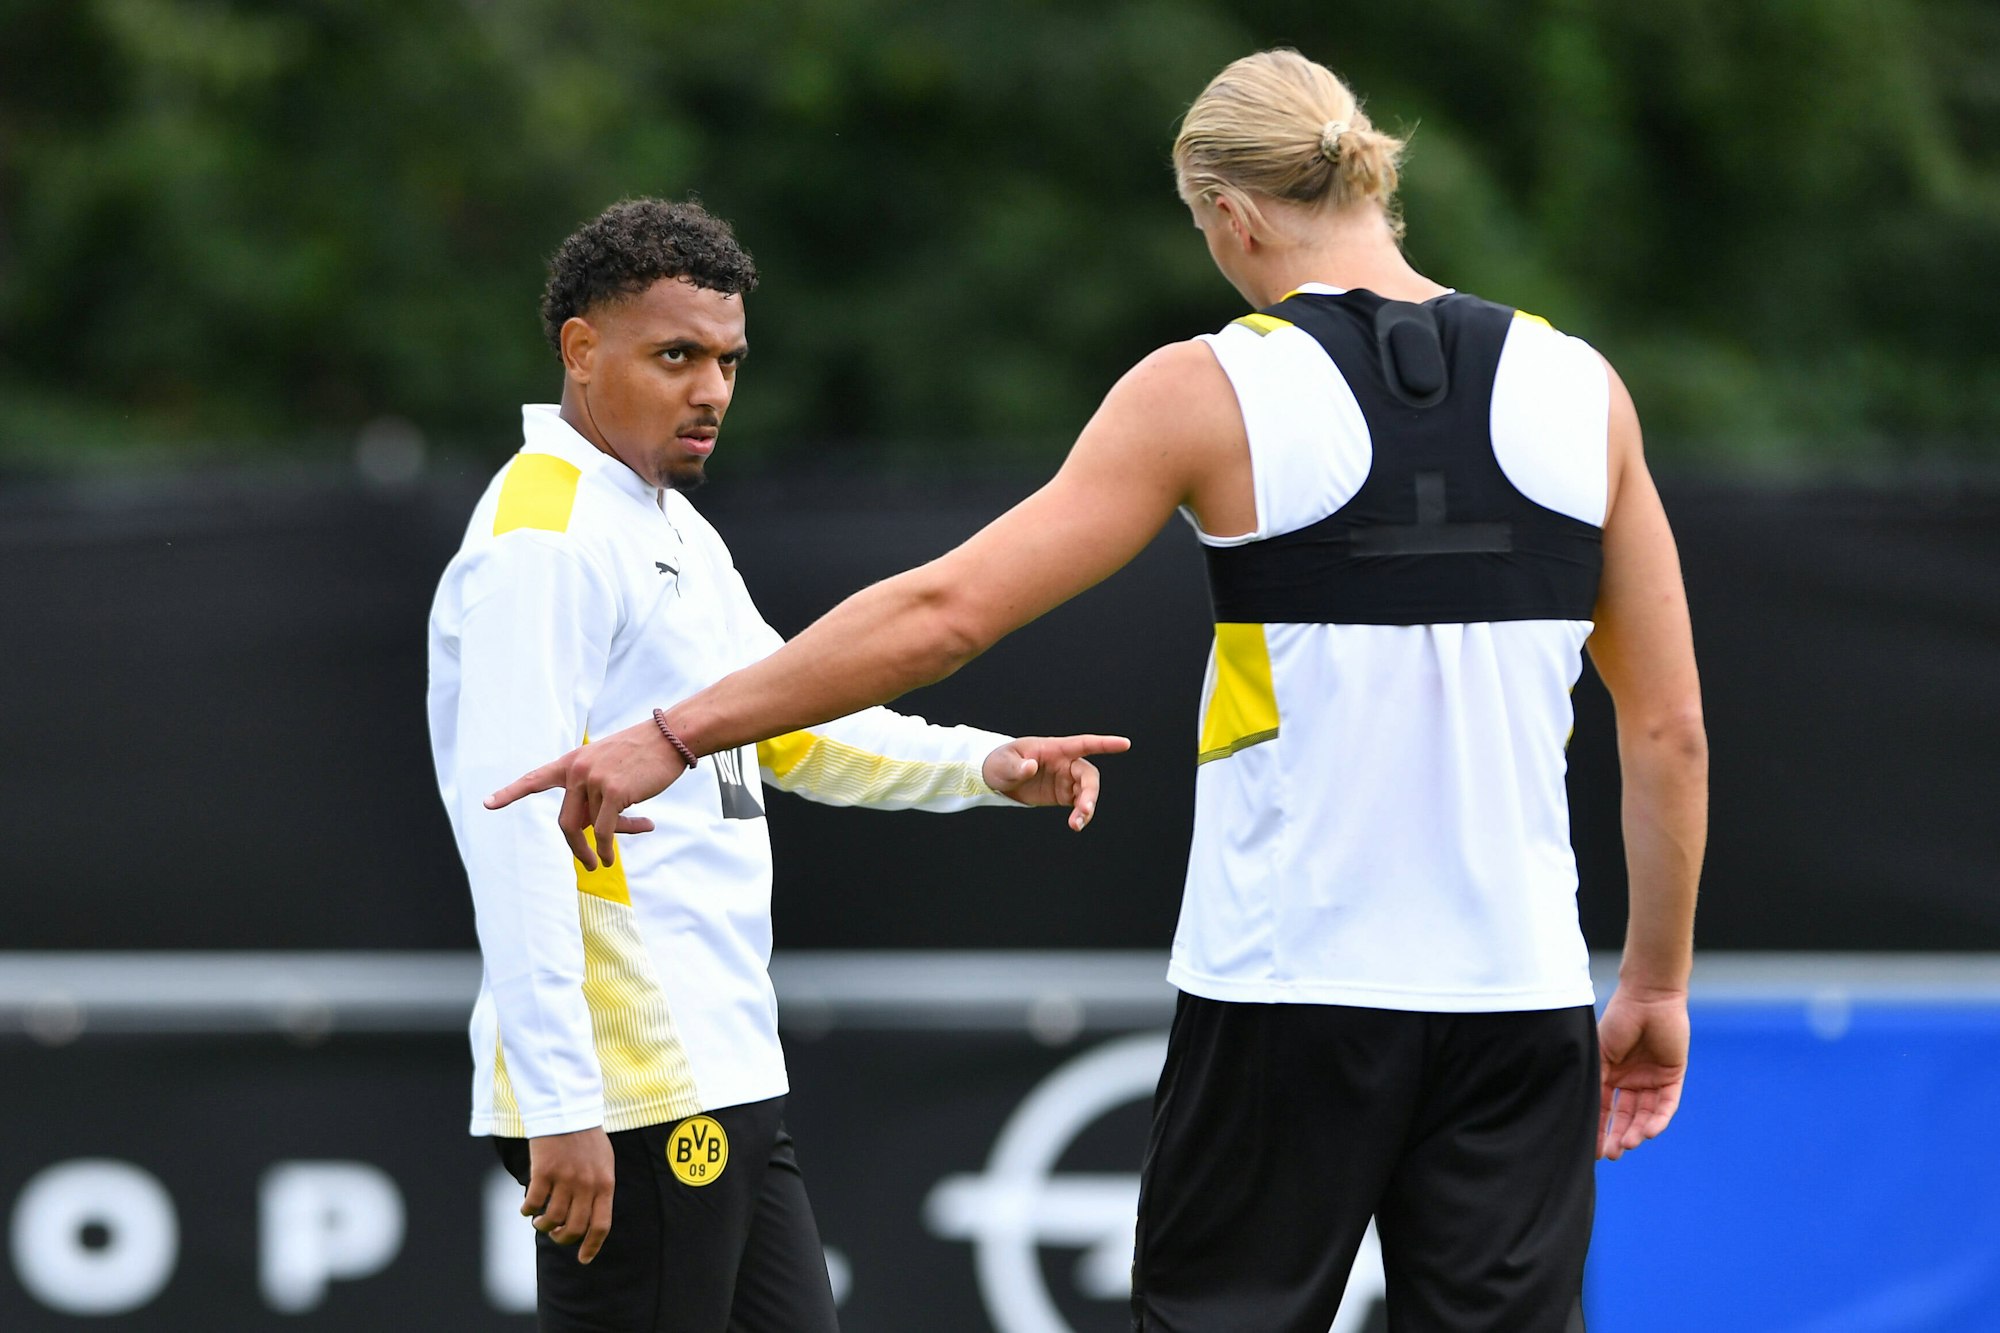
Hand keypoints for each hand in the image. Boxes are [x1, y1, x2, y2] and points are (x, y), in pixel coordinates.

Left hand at [486, 719, 686, 869]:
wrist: (670, 738)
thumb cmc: (645, 755)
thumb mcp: (611, 769)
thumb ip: (595, 794)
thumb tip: (595, 832)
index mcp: (573, 762)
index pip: (535, 779)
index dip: (510, 792)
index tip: (487, 803)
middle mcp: (577, 771)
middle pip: (567, 821)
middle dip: (576, 847)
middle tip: (587, 864)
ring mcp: (594, 780)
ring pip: (591, 828)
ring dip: (602, 848)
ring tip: (605, 861)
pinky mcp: (614, 792)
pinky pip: (605, 831)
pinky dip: (606, 848)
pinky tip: (610, 857)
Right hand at [522, 1127, 615, 1262]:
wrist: (568, 1110)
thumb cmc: (587, 1138)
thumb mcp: (603, 1163)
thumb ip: (599, 1189)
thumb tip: (591, 1219)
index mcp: (605, 1184)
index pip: (602, 1225)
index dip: (592, 1246)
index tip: (583, 1259)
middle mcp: (587, 1184)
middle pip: (574, 1228)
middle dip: (563, 1238)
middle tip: (555, 1234)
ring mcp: (566, 1178)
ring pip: (553, 1219)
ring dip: (544, 1225)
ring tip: (539, 1220)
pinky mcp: (544, 1171)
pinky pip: (534, 1202)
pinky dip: (528, 1210)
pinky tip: (526, 1209)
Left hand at [981, 734, 1131, 830]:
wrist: (995, 779)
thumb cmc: (999, 762)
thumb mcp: (1003, 763)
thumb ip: (1017, 766)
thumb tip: (1030, 767)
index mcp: (1054, 748)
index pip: (1083, 744)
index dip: (1104, 744)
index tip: (1125, 744)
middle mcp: (1065, 763)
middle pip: (1088, 775)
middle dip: (1090, 792)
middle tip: (1084, 809)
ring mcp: (1066, 780)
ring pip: (1087, 792)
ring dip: (1086, 807)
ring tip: (1076, 824)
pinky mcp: (1063, 795)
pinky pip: (1079, 804)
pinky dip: (1081, 815)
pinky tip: (1076, 824)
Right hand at [1596, 987, 1688, 1160]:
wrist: (1648, 999)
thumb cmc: (1619, 1021)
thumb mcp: (1600, 1055)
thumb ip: (1596, 1081)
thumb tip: (1584, 1111)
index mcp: (1612, 1074)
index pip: (1605, 1107)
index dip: (1599, 1127)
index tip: (1592, 1150)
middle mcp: (1632, 1080)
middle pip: (1625, 1116)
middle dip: (1618, 1135)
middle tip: (1612, 1154)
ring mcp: (1652, 1080)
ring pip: (1645, 1114)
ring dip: (1637, 1130)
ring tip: (1628, 1145)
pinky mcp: (1672, 1077)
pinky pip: (1666, 1105)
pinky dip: (1658, 1119)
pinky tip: (1649, 1132)